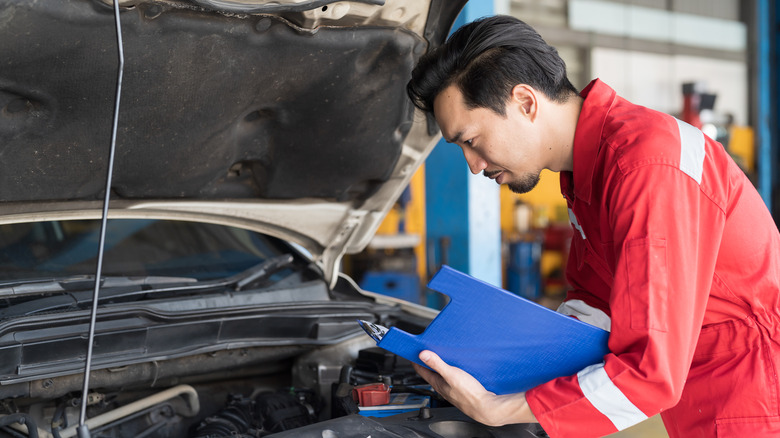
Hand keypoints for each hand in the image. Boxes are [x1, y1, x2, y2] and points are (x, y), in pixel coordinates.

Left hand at [413, 350, 536, 426]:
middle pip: (431, 373)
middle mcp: (443, 388)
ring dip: (440, 367)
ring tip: (441, 357)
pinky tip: (458, 369)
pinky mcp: (462, 391)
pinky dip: (451, 372)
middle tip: (426, 351)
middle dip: (428, 362)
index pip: (422, 371)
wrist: (486, 407)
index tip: (412, 352)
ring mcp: (452, 390)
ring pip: (442, 377)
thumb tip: (422, 354)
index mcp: (438, 384)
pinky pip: (452, 379)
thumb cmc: (469, 394)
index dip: (416, 361)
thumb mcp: (451, 374)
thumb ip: (437, 364)